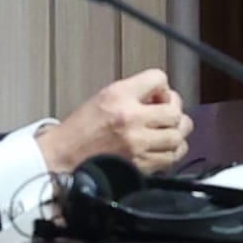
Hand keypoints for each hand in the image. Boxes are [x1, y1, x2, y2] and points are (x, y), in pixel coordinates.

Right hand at [44, 66, 190, 174]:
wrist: (64, 157)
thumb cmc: (79, 131)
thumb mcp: (103, 97)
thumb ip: (133, 93)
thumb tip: (159, 96)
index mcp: (118, 96)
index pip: (158, 78)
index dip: (162, 86)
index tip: (158, 94)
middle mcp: (130, 118)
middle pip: (174, 110)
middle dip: (173, 110)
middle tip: (166, 113)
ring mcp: (137, 143)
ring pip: (178, 135)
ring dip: (175, 132)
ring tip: (167, 131)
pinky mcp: (141, 165)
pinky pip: (172, 157)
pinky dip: (172, 152)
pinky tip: (164, 148)